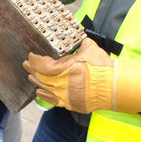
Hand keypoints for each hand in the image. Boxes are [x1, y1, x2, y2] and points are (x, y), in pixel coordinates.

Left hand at [22, 38, 140, 113]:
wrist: (114, 87)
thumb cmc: (102, 67)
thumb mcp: (89, 48)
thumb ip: (80, 44)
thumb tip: (77, 37)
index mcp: (62, 69)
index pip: (41, 65)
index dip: (34, 60)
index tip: (31, 56)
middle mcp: (60, 84)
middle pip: (40, 77)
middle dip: (32, 70)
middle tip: (25, 65)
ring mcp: (64, 96)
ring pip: (44, 88)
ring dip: (36, 81)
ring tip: (30, 77)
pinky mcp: (70, 104)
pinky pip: (53, 100)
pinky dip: (45, 95)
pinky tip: (39, 91)